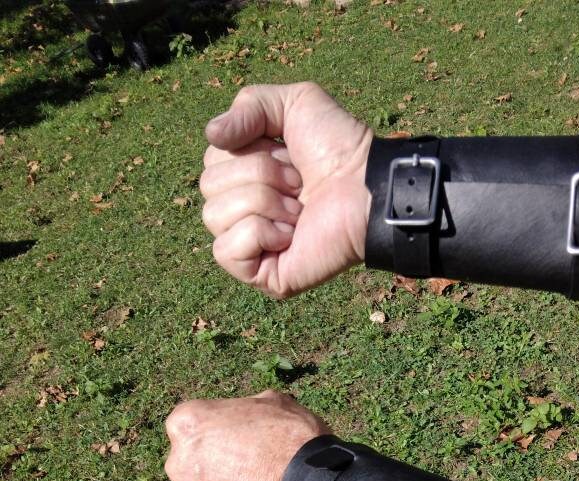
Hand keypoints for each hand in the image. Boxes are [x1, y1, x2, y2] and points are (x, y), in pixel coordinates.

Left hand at [164, 390, 329, 480]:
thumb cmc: (292, 439)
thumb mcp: (272, 402)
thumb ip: (245, 409)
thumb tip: (248, 418)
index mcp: (186, 423)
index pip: (189, 425)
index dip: (215, 432)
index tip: (236, 440)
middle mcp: (177, 461)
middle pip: (189, 462)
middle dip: (212, 465)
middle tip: (247, 470)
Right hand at [200, 81, 372, 298]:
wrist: (366, 187)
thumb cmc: (338, 148)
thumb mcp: (293, 104)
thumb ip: (248, 105)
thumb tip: (211, 135)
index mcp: (245, 175)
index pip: (211, 159)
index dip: (249, 151)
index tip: (289, 156)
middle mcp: (243, 211)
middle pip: (208, 185)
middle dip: (259, 175)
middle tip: (298, 184)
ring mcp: (251, 247)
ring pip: (213, 216)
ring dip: (263, 202)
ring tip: (299, 209)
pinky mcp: (261, 275)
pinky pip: (225, 251)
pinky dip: (259, 234)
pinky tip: (290, 235)